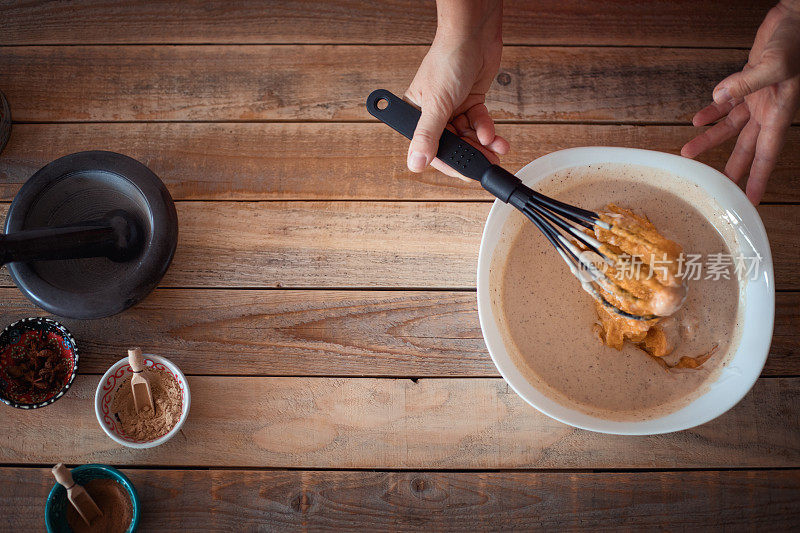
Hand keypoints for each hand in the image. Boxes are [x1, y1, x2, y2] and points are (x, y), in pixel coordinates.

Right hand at [405, 1, 508, 178]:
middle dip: (471, 154)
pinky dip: (487, 130)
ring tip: (495, 150)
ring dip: (482, 144)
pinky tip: (493, 134)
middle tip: (486, 164)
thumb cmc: (448, 60)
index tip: (465, 173)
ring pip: (468, 136)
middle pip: (452, 144)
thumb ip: (427, 136)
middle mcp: (433, 113)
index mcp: (416, 113)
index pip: (430, 148)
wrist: (474, 34)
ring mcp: (453, 107)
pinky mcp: (471, 101)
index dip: (448, 162)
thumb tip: (415, 164)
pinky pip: (478, 123)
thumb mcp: (436, 104)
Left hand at [681, 0, 799, 204]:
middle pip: (746, 148)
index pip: (767, 154)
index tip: (751, 200)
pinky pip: (726, 104)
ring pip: (730, 128)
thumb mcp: (774, 64)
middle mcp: (768, 109)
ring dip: (709, 140)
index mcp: (779, 111)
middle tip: (716, 188)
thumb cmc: (794, 41)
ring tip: (688, 152)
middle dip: (732, 169)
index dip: (758, 178)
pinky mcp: (747, 84)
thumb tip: (719, 99)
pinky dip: (711, 112)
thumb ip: (746, 84)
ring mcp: (758, 97)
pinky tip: (696, 121)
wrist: (795, 18)